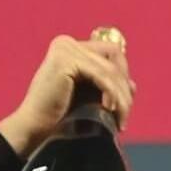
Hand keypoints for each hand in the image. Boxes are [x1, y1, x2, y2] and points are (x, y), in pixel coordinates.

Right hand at [0, 32, 135, 155]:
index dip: (123, 77)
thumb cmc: (61, 115)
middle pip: (114, 58)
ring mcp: (65, 49)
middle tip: (124, 116)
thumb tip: (134, 85)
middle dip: (124, 89)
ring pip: (110, 70)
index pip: (112, 53)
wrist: (37, 127)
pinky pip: (102, 76)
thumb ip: (108, 86)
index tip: (125, 104)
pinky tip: (110, 111)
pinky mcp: (65, 60)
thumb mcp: (90, 96)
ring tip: (120, 120)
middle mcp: (67, 43)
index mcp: (71, 47)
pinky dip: (111, 95)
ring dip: (121, 98)